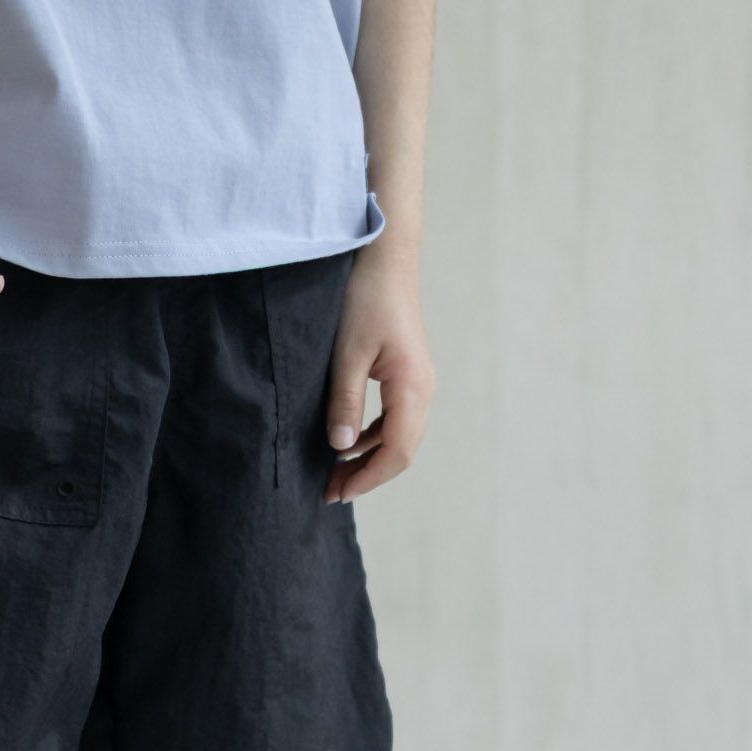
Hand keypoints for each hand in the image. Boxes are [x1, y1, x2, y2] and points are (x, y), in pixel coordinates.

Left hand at [324, 244, 434, 502]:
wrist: (383, 257)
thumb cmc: (365, 297)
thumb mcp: (347, 353)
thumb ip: (345, 402)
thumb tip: (340, 447)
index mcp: (412, 388)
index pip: (396, 452)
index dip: (367, 478)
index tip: (336, 493)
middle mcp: (422, 390)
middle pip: (400, 451)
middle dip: (366, 476)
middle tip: (329, 492)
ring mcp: (417, 384)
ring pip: (397, 438)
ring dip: (366, 460)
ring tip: (333, 474)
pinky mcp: (406, 376)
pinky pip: (392, 421)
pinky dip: (369, 439)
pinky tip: (344, 445)